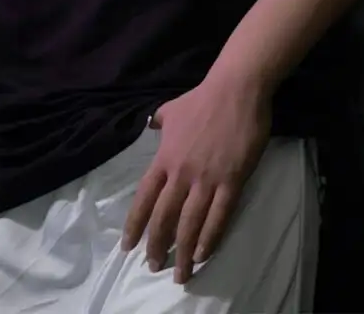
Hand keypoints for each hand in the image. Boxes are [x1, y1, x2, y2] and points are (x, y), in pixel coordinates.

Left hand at [121, 74, 271, 284]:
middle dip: (157, 245)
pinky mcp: (232, 181)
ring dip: (184, 251)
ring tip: (181, 274)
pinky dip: (211, 238)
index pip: (144, 198)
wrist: (235, 90)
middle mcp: (182, 173)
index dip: (135, 224)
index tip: (128, 245)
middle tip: (153, 266)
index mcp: (165, 158)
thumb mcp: (170, 109)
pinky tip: (204, 254)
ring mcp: (207, 178)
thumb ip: (158, 122)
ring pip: (191, 223)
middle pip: (165, 217)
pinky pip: (220, 216)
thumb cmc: (202, 99)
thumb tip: (150, 125)